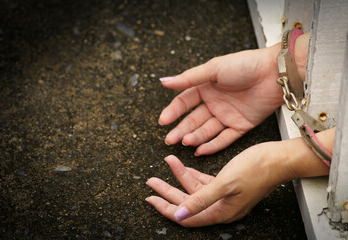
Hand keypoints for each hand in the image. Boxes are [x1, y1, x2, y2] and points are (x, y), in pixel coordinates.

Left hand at [146, 143, 286, 226]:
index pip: (186, 215)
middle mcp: (220, 207)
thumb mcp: (225, 184)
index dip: (166, 208)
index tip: (150, 199)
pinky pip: (204, 182)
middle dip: (167, 191)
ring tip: (166, 162)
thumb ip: (201, 200)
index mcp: (220, 212)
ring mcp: (224, 196)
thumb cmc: (256, 169)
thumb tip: (180, 214)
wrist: (278, 159)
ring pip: (195, 189)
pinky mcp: (227, 184)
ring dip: (179, 177)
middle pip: (187, 202)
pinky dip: (193, 174)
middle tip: (151, 182)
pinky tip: (183, 166)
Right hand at [159, 44, 282, 155]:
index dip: (173, 111)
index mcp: (206, 87)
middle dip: (181, 129)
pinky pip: (225, 138)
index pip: (184, 102)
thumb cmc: (244, 65)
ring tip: (185, 142)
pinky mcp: (241, 125)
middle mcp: (215, 102)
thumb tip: (164, 81)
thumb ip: (188, 78)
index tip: (163, 121)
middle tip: (170, 139)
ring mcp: (227, 115)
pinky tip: (200, 150)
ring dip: (195, 137)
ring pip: (207, 130)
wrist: (275, 73)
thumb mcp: (213, 69)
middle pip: (194, 119)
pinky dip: (213, 145)